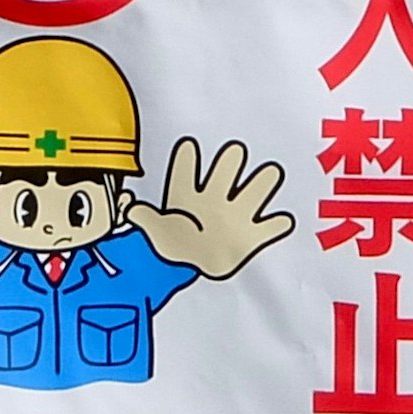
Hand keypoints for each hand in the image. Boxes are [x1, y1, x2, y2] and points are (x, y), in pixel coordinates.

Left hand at [128, 137, 293, 277]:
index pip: (186, 171)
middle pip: (225, 173)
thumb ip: (142, 218)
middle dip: (230, 163)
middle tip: (235, 152)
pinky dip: (276, 225)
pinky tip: (283, 220)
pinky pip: (267, 228)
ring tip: (271, 173)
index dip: (186, 160)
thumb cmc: (168, 243)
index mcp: (186, 194)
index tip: (187, 146)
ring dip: (261, 184)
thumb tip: (128, 208)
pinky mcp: (248, 237)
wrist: (186, 267)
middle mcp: (213, 198)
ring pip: (252, 193)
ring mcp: (233, 215)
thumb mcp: (153, 230)